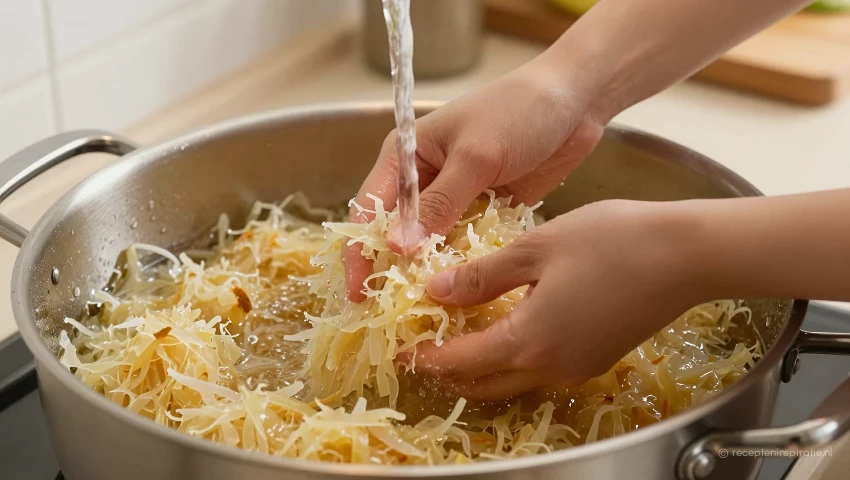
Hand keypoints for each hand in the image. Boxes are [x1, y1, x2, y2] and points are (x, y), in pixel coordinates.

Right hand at [344, 57, 606, 300]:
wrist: (575, 101)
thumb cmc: (519, 111)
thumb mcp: (476, 156)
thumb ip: (439, 203)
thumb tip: (397, 247)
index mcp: (406, 156)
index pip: (369, 210)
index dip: (360, 252)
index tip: (357, 293)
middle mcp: (424, 181)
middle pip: (396, 234)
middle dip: (393, 271)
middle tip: (391, 315)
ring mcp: (455, 199)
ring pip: (431, 246)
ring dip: (430, 274)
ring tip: (426, 315)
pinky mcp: (484, 212)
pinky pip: (465, 247)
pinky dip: (463, 267)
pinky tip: (464, 297)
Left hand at [411, 200, 703, 400]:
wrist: (686, 255)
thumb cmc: (612, 241)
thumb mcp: (536, 249)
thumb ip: (481, 276)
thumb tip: (435, 292)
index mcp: (529, 341)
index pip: (462, 362)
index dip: (429, 357)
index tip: (405, 349)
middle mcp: (552, 367)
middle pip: (485, 384)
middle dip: (450, 371)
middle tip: (427, 348)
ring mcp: (578, 368)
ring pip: (514, 380)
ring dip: (482, 368)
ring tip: (461, 338)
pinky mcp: (597, 359)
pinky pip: (542, 369)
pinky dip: (513, 358)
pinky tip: (508, 328)